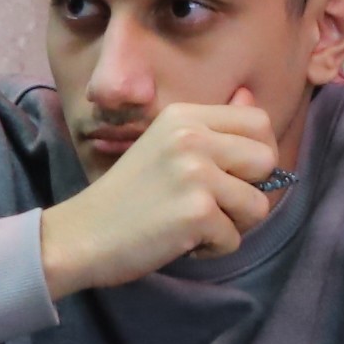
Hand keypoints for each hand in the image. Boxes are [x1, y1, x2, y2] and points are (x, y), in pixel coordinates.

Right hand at [39, 91, 278, 297]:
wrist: (77, 236)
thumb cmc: (124, 197)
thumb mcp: (163, 145)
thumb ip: (209, 124)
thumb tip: (248, 94)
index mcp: (183, 116)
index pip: (259, 121)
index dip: (255, 152)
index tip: (229, 174)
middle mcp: (191, 138)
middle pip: (267, 161)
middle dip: (248, 189)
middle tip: (210, 203)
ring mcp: (194, 174)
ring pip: (257, 205)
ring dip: (231, 225)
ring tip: (192, 224)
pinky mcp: (196, 212)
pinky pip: (234, 238)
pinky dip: (210, 249)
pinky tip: (177, 241)